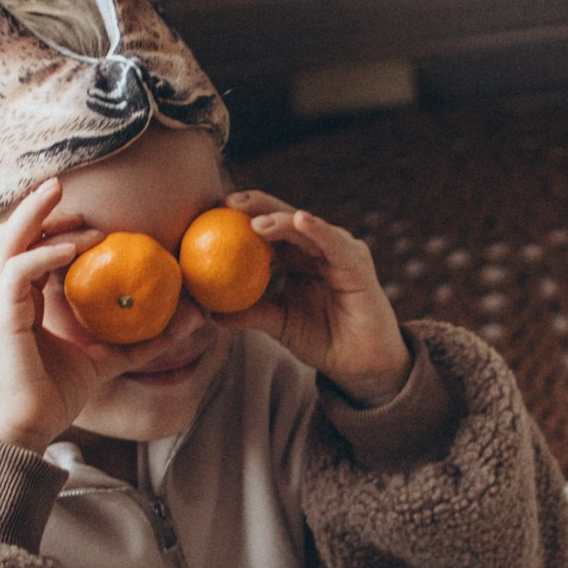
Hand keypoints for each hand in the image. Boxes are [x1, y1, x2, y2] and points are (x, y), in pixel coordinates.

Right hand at [0, 180, 117, 449]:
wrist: (25, 431)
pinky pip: (17, 271)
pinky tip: (73, 248)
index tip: (89, 221)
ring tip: (65, 199)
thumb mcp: (101, 362)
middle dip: (35, 208)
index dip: (50, 228)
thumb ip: (135, 344)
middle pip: (10, 235)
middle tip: (63, 186)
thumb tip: (183, 328)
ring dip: (37, 218)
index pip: (25, 250)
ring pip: (7, 242)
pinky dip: (44, 254)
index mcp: (15, 302)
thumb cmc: (51, 397)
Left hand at [219, 190, 408, 401]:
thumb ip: (250, 313)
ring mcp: (340, 253)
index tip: (214, 212)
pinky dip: (319, 230)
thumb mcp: (279, 324)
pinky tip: (301, 220)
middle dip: (258, 206)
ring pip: (309, 228)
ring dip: (283, 221)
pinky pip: (335, 244)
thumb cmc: (323, 340)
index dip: (244, 217)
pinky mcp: (358, 264)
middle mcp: (320, 249)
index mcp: (300, 258)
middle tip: (229, 202)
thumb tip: (209, 312)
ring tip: (256, 222)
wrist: (358, 364)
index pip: (270, 230)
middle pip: (287, 219)